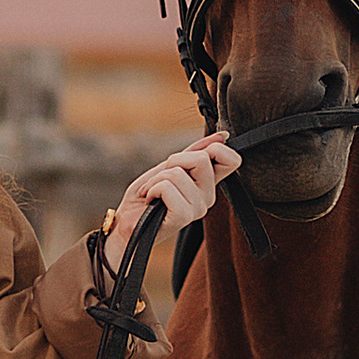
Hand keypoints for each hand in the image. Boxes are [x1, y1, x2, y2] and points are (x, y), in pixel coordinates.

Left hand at [113, 133, 242, 235]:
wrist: (126, 223)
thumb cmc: (147, 197)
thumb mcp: (170, 166)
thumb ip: (195, 152)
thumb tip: (222, 136)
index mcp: (208, 184)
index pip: (232, 161)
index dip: (215, 148)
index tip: (195, 156)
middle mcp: (207, 197)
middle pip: (201, 158)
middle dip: (173, 161)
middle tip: (161, 179)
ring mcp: (197, 208)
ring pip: (178, 172)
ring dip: (156, 179)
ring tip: (152, 193)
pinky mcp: (182, 217)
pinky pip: (167, 187)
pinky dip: (152, 189)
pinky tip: (151, 201)